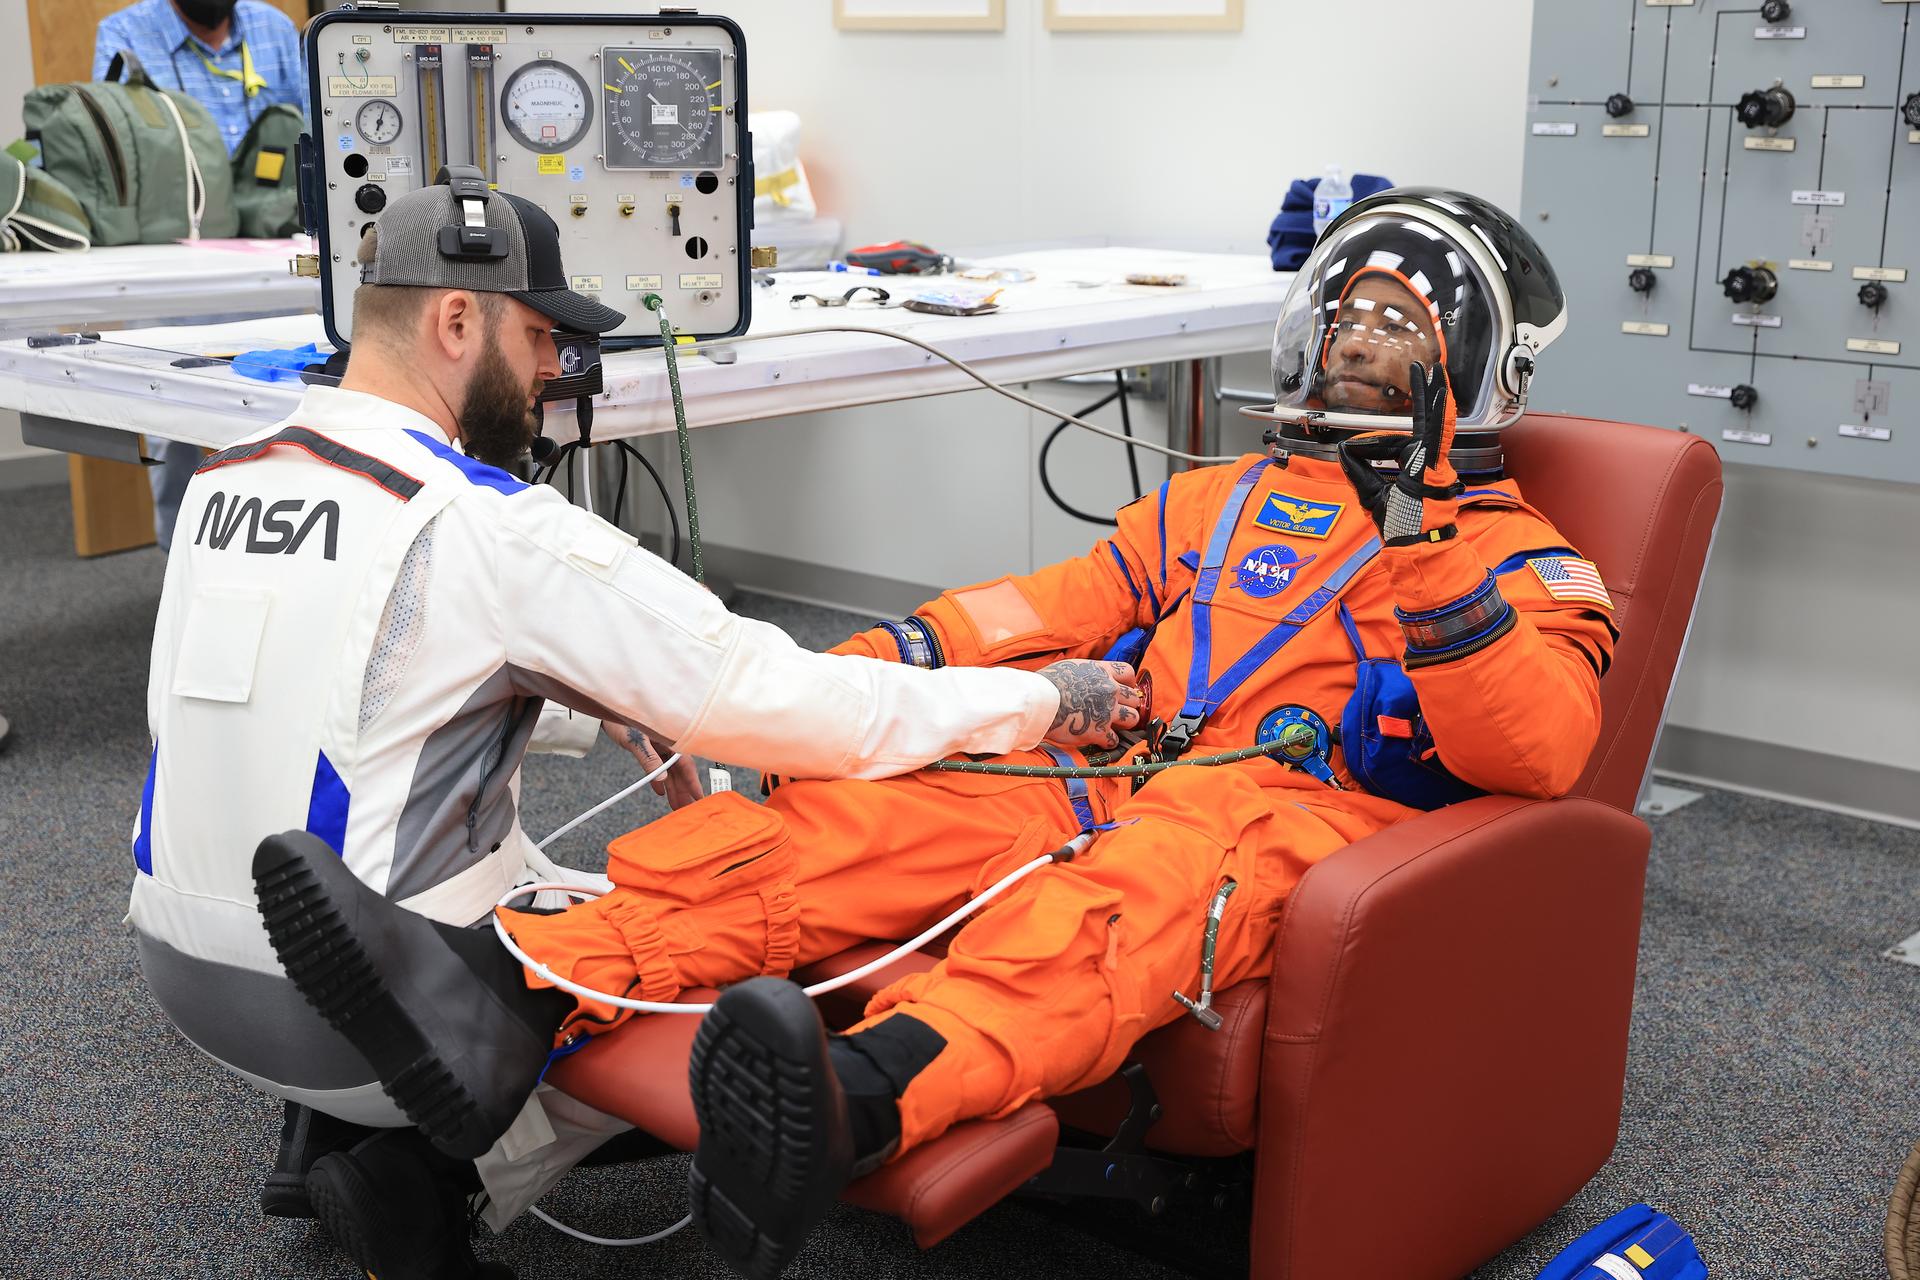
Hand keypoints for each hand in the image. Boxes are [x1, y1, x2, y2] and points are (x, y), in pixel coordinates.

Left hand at [602, 721, 705, 809]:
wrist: (606, 710)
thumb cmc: (621, 721)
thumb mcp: (635, 741)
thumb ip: (649, 759)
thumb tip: (661, 778)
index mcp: (670, 739)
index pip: (686, 764)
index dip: (693, 782)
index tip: (699, 797)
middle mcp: (668, 744)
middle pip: (679, 771)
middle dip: (683, 790)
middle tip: (686, 809)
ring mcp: (660, 747)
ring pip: (670, 771)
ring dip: (672, 789)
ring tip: (675, 806)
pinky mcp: (650, 750)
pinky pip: (658, 768)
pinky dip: (659, 780)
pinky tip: (661, 792)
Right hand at [1036, 660, 1147, 750]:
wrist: (1039, 702)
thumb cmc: (1047, 683)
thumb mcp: (1072, 667)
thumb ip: (1089, 673)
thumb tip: (1091, 678)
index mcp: (1102, 672)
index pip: (1129, 673)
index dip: (1128, 683)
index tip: (1122, 689)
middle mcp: (1109, 690)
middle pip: (1135, 698)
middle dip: (1127, 705)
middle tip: (1116, 710)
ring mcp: (1107, 712)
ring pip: (1133, 719)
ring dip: (1123, 723)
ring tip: (1110, 724)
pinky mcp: (1099, 732)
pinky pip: (1114, 740)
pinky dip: (1107, 741)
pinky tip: (1098, 739)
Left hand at [1336, 361, 1461, 544]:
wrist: (1416, 544)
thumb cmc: (1401, 524)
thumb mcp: (1370, 493)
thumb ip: (1358, 469)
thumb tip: (1343, 448)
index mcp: (1413, 464)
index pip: (1391, 442)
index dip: (1367, 446)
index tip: (1350, 451)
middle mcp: (1426, 458)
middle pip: (1423, 420)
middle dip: (1423, 392)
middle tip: (1422, 367)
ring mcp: (1433, 460)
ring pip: (1429, 421)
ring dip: (1429, 393)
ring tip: (1430, 368)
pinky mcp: (1435, 464)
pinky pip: (1437, 433)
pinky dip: (1439, 412)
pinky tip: (1441, 390)